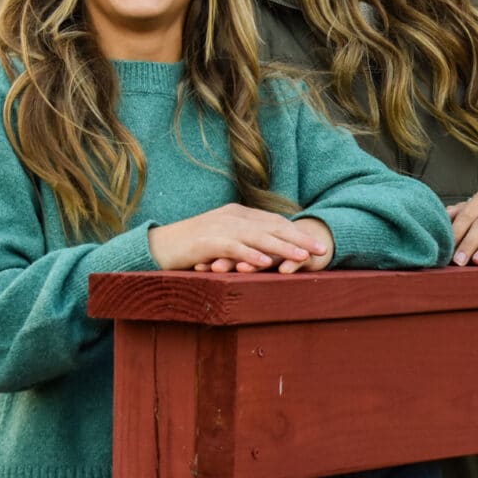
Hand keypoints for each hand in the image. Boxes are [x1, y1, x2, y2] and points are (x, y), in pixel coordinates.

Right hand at [149, 204, 328, 271]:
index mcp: (237, 214)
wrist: (156, 247)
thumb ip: (243, 242)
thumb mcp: (221, 241)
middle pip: (272, 226)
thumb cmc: (190, 248)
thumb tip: (267, 255)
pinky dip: (251, 254)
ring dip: (282, 247)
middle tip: (321, 249)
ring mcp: (219, 226)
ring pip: (258, 236)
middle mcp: (232, 216)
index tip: (317, 244)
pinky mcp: (206, 241)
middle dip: (299, 238)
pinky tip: (266, 263)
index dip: (297, 232)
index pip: (274, 221)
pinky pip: (233, 247)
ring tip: (303, 257)